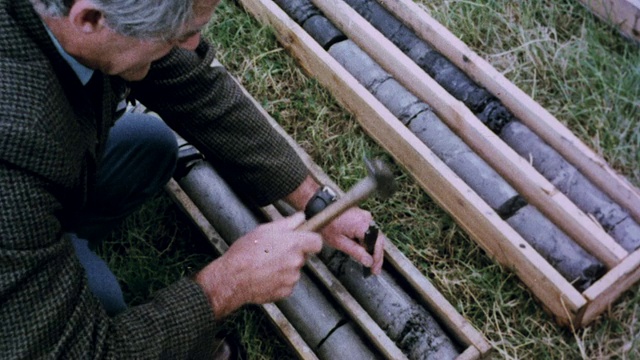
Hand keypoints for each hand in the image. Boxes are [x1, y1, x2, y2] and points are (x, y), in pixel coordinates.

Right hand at [195, 213, 321, 317]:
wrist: (233, 278)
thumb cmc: (245, 253)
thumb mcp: (264, 230)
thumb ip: (288, 223)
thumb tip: (301, 217)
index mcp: (294, 244)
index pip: (317, 242)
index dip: (311, 240)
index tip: (304, 240)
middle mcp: (296, 262)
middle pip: (303, 256)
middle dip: (293, 253)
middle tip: (274, 251)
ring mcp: (292, 278)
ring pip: (294, 270)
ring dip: (285, 267)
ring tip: (265, 265)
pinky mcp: (286, 292)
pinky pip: (287, 283)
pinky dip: (279, 280)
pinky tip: (265, 276)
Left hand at [320, 207, 384, 274]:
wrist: (320, 209)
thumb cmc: (327, 224)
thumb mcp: (340, 242)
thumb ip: (356, 252)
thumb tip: (368, 262)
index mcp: (362, 225)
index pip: (377, 244)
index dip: (377, 259)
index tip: (375, 269)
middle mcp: (367, 219)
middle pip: (378, 240)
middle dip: (377, 256)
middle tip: (375, 269)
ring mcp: (366, 216)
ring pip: (375, 236)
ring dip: (373, 249)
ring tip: (371, 263)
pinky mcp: (363, 216)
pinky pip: (370, 231)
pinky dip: (369, 242)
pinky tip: (366, 251)